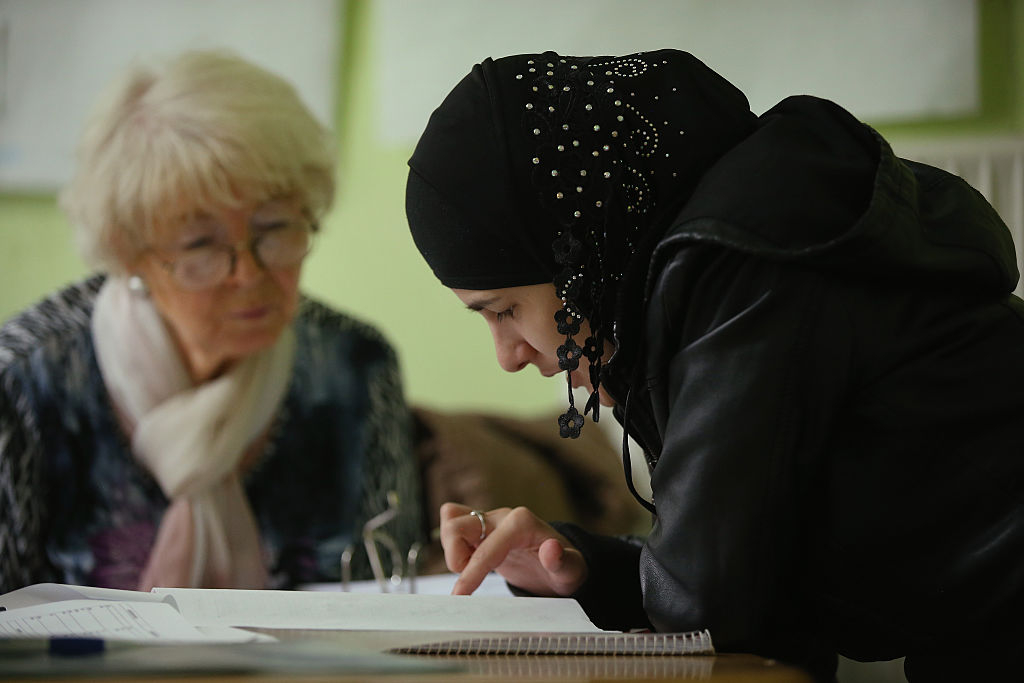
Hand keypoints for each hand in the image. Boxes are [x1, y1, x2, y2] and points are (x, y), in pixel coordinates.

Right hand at [439, 502, 587, 596]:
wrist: (561, 564)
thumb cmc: (565, 568)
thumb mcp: (571, 571)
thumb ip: (563, 561)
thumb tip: (552, 548)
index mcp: (521, 523)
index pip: (485, 548)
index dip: (471, 573)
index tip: (461, 595)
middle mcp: (503, 516)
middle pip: (456, 525)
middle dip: (455, 557)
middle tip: (470, 579)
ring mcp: (490, 519)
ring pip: (451, 519)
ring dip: (452, 549)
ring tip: (471, 568)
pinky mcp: (481, 527)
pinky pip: (453, 522)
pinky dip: (453, 543)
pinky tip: (469, 561)